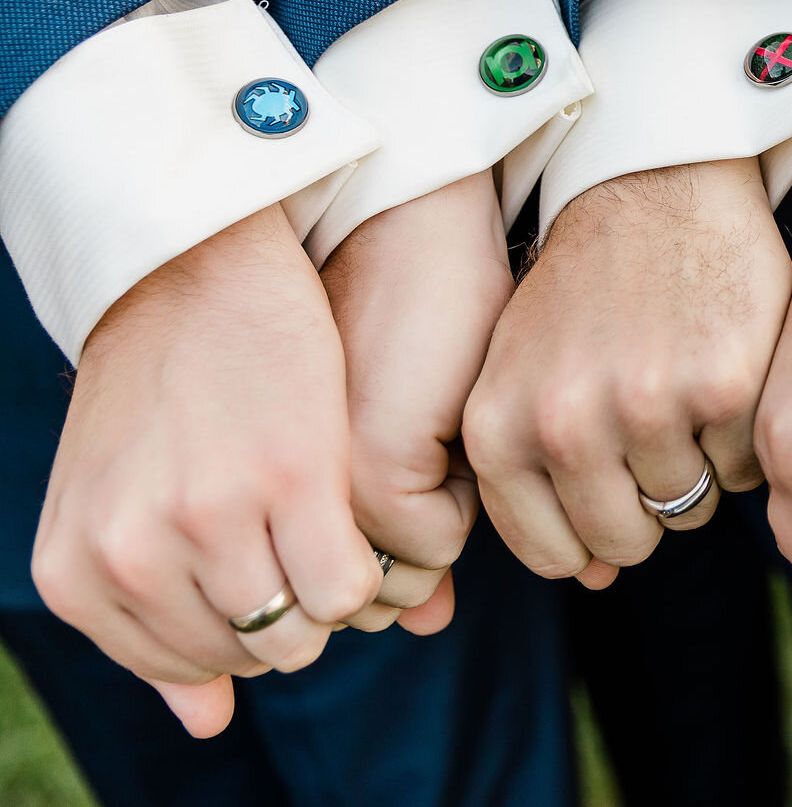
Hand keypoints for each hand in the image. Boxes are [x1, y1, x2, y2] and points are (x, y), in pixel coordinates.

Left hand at [32, 206, 383, 736]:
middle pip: (247, 655)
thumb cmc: (163, 389)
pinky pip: (350, 582)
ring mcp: (211, 518)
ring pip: (304, 628)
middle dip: (296, 617)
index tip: (276, 569)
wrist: (193, 270)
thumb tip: (209, 722)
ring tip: (349, 527)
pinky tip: (373, 507)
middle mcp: (133, 555)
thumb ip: (152, 618)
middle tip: (320, 544)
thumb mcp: (118, 506)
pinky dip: (372, 564)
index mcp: (78, 572)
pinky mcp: (295, 478)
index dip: (247, 630)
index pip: (184, 666)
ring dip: (340, 592)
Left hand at [321, 172, 509, 632]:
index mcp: (265, 492)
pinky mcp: (369, 471)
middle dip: (414, 547)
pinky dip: (467, 497)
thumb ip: (390, 539)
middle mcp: (276, 503)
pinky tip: (451, 419)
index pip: (330, 596)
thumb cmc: (399, 314)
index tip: (402, 465)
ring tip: (431, 432)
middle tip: (419, 448)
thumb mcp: (386, 437)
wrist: (405, 226)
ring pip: (403, 580)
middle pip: (365, 602)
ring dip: (442, 523)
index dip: (389, 553)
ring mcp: (318, 493)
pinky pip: (438, 541)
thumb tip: (425, 626)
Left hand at [466, 160, 786, 587]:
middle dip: (649, 506)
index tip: (613, 483)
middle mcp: (565, 427)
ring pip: (691, 509)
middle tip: (658, 435)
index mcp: (500, 431)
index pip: (554, 555)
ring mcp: (645, 408)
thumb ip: (534, 479)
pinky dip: (746, 438)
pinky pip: (748, 466)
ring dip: (700, 470)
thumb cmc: (585, 285)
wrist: (651, 182)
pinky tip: (726, 375)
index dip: (593, 532)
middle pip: (626, 543)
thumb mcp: (520, 373)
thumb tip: (592, 580)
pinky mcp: (722, 386)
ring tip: (688, 394)